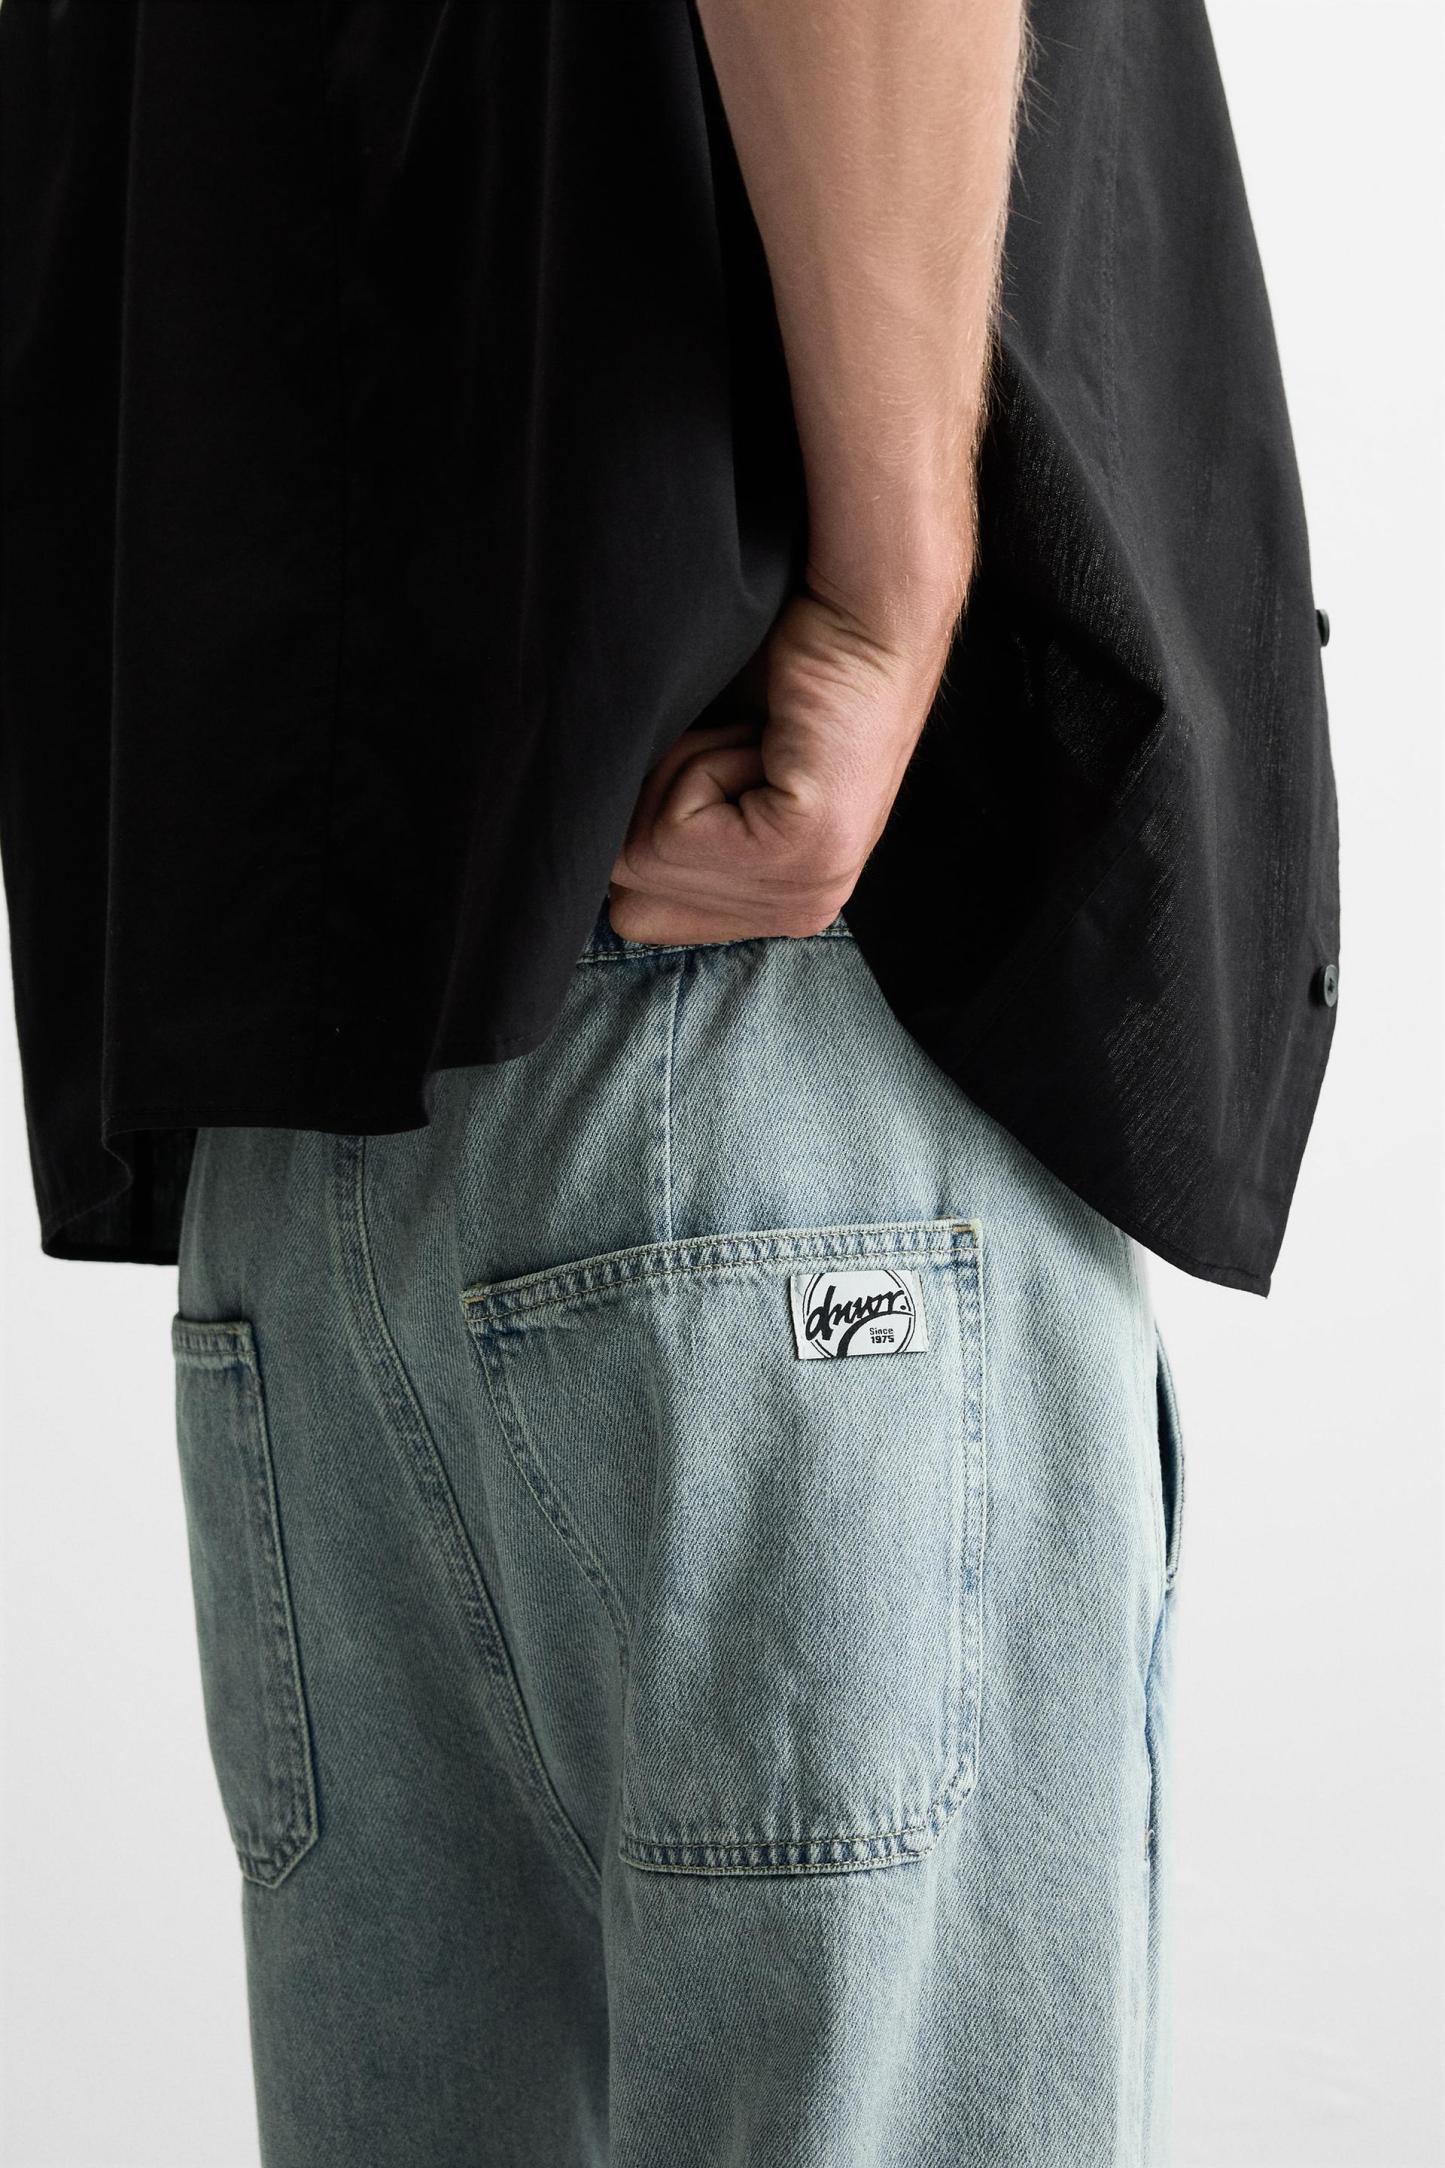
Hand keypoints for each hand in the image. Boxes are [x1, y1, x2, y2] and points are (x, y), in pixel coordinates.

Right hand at [607, 580, 958, 945]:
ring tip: (751, 739)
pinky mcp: (804, 852)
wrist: (858, 613)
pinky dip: (698, 762)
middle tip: (731, 747)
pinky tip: (763, 739)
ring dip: (681, 771)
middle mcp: (798, 914)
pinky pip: (673, 830)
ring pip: (642, 855)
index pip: (635, 916)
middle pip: (627, 894)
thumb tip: (562, 837)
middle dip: (655, 802)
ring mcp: (807, 891)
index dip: (643, 825)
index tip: (710, 768)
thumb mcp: (700, 770)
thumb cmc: (775, 674)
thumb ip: (651, 822)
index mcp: (777, 909)